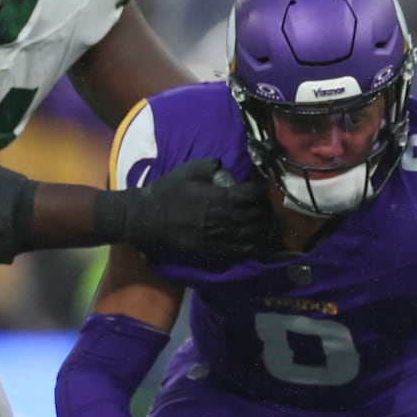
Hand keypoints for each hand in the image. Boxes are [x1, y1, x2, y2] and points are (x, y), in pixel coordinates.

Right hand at [123, 159, 273, 261]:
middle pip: (258, 217)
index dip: (261, 191)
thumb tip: (224, 165)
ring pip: (253, 236)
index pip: (254, 195)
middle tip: (266, 206)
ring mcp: (220, 237)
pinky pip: (241, 251)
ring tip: (265, 224)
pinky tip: (254, 241)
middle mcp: (225, 219)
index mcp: (222, 198)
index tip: (261, 188)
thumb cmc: (168, 192)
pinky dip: (252, 246)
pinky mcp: (214, 251)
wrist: (150, 219)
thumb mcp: (189, 170)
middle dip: (266, 210)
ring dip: (263, 230)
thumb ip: (211, 166)